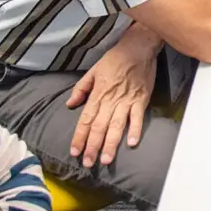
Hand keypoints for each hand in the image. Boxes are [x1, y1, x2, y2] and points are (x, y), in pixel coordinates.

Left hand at [65, 33, 157, 167]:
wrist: (138, 47)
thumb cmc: (115, 58)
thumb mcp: (93, 70)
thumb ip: (81, 88)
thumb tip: (70, 104)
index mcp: (98, 94)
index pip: (86, 119)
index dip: (79, 136)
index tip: (74, 151)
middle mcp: (111, 100)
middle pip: (99, 127)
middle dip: (93, 146)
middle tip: (88, 163)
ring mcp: (127, 101)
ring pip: (117, 126)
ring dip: (111, 144)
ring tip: (107, 160)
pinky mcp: (141, 99)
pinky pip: (138, 117)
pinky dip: (135, 130)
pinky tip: (132, 143)